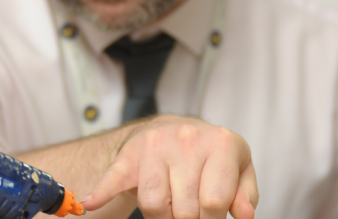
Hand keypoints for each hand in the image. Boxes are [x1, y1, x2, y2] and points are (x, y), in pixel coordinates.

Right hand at [82, 115, 258, 218]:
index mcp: (220, 143)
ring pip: (154, 203)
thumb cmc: (208, 155)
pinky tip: (91, 204)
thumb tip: (244, 215)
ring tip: (169, 212)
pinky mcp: (129, 155)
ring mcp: (154, 146)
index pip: (214, 201)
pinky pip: (113, 178)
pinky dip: (101, 193)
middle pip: (185, 208)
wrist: (171, 128)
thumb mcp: (238, 167)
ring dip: (161, 218)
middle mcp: (187, 139)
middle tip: (188, 216)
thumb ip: (245, 193)